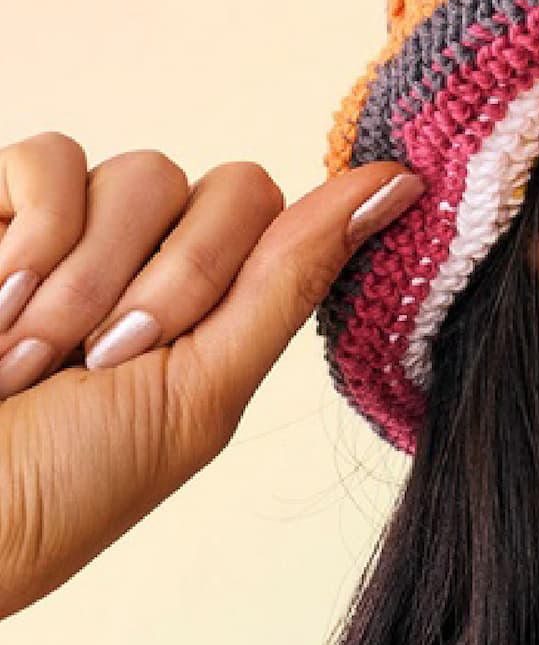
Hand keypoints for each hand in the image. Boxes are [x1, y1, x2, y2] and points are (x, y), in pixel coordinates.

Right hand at [0, 135, 423, 619]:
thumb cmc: (64, 485)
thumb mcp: (198, 394)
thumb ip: (288, 282)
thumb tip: (396, 186)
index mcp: (207, 314)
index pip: (280, 220)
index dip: (239, 271)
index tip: (173, 336)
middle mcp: (145, 259)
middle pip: (228, 190)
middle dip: (174, 286)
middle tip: (102, 363)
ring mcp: (70, 225)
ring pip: (143, 172)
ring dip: (90, 282)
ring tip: (30, 359)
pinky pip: (50, 159)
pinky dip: (32, 239)